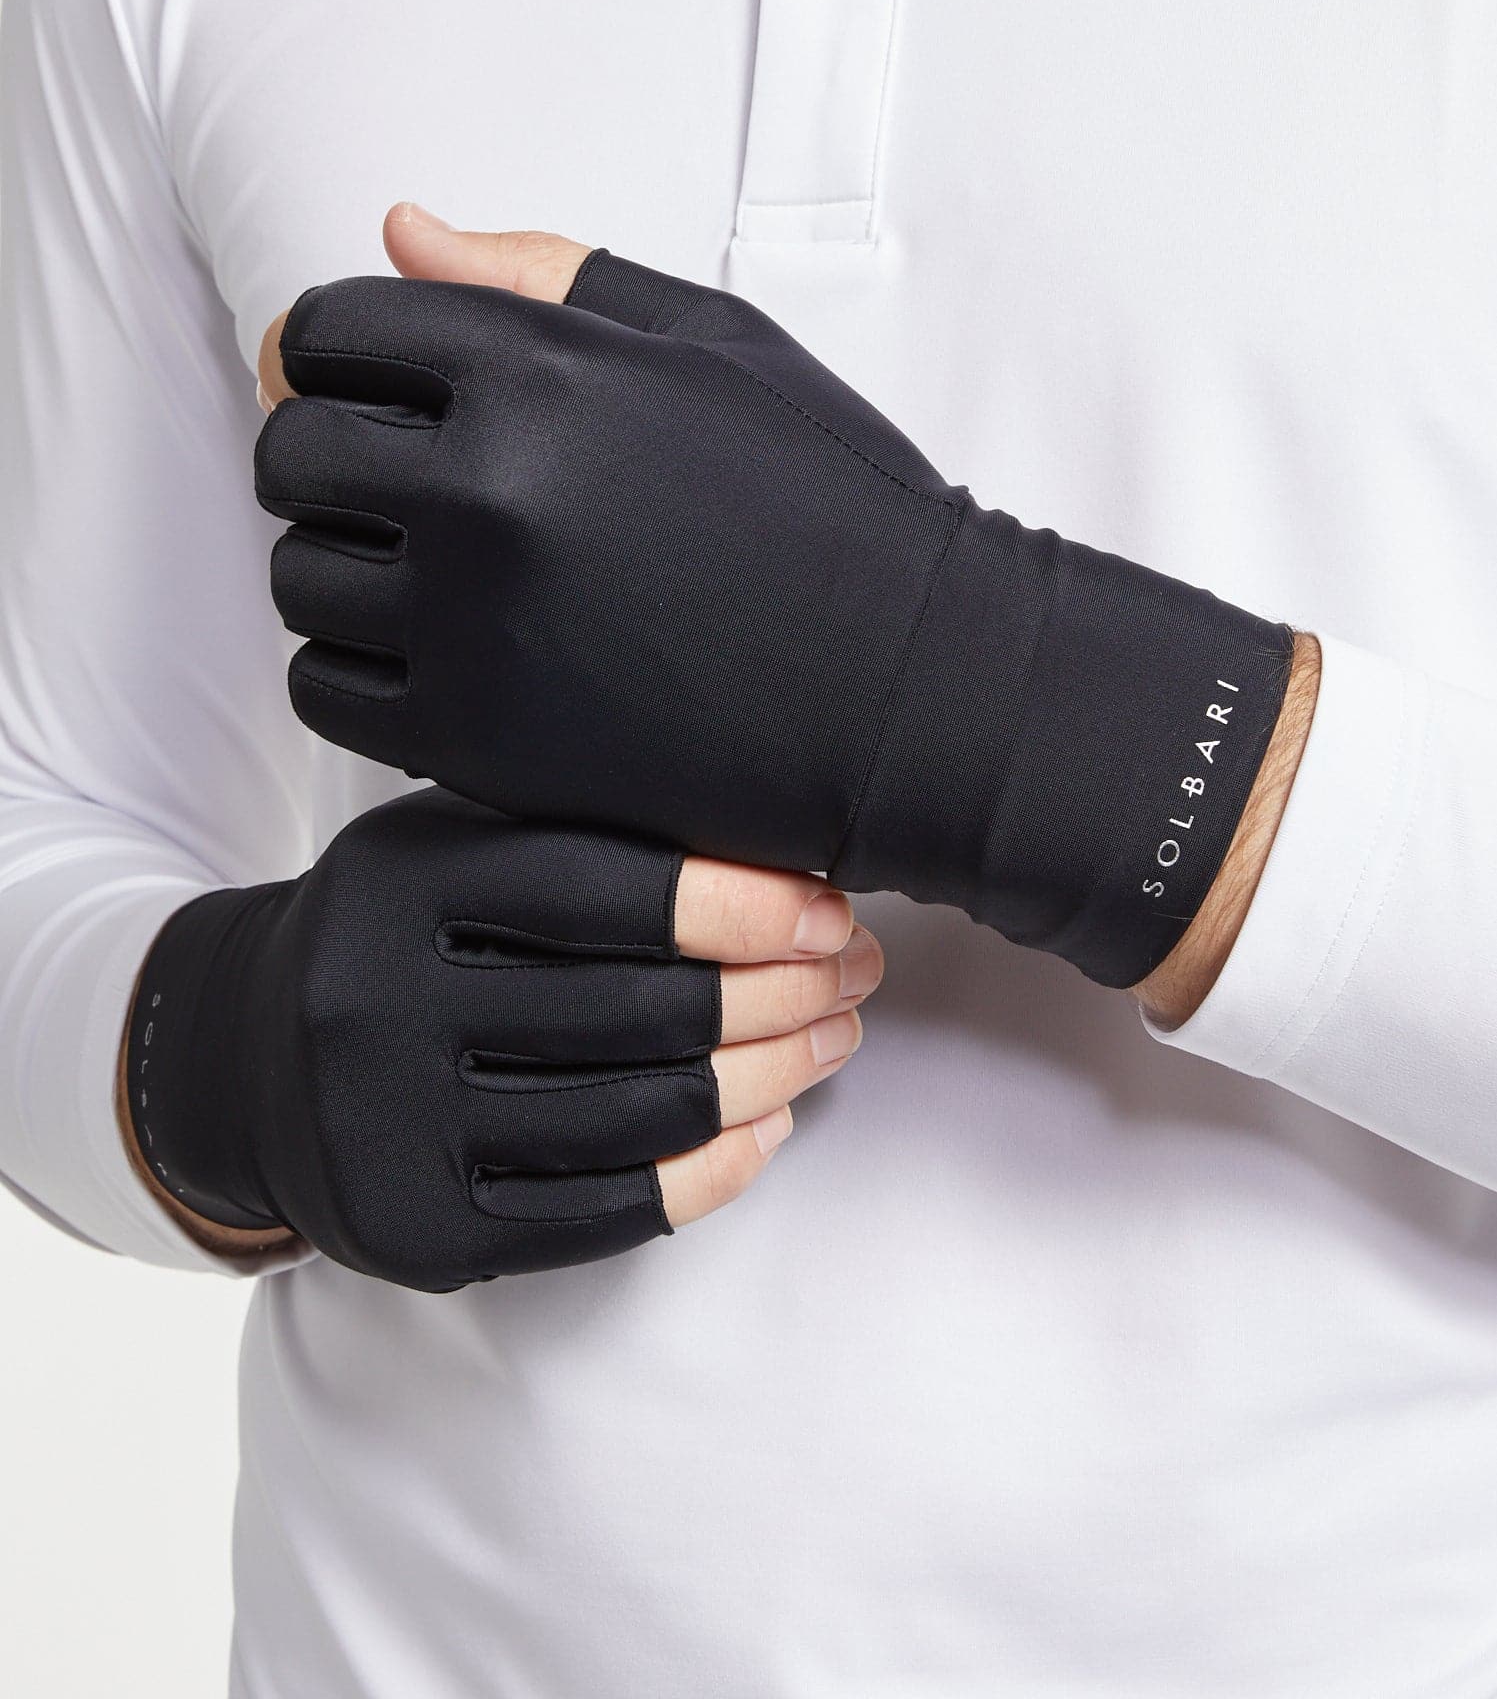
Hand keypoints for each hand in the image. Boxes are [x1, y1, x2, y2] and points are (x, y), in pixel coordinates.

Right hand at [124, 786, 881, 1289]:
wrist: (251, 1058)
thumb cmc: (402, 930)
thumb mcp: (458, 845)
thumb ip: (585, 839)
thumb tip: (786, 871)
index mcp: (403, 881)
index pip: (607, 890)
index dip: (742, 904)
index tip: (830, 912)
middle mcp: (382, 1005)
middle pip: (637, 1010)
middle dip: (780, 993)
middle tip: (855, 977)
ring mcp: (392, 1130)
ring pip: (637, 1115)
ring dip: (769, 1080)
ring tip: (831, 1040)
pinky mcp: (419, 1230)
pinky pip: (605, 1213)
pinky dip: (711, 1172)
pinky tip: (767, 1130)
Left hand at [256, 207, 1294, 988]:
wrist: (915, 693)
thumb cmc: (833, 508)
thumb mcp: (718, 345)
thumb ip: (547, 277)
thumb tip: (402, 228)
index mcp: (542, 371)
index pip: (331, 330)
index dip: (341, 354)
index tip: (385, 391)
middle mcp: (488, 492)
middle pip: (292, 452)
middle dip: (330, 456)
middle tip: (407, 486)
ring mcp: (475, 626)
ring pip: (297, 574)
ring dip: (342, 564)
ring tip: (436, 574)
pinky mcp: (476, 742)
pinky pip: (324, 688)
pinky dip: (354, 667)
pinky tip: (437, 653)